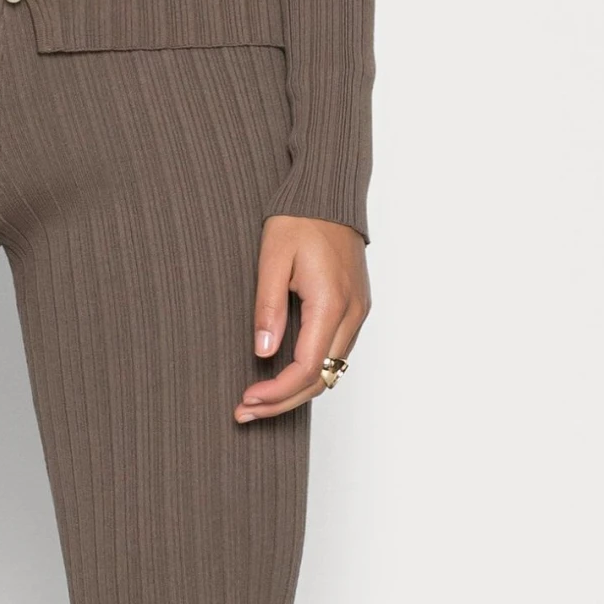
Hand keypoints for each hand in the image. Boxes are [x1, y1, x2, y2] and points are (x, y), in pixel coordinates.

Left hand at [235, 214, 369, 421]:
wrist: (328, 192)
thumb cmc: (298, 218)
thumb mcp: (273, 258)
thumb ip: (268, 307)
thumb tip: (264, 353)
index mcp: (331, 302)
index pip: (307, 367)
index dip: (276, 392)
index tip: (247, 399)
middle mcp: (352, 313)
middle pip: (322, 378)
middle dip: (283, 401)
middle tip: (246, 411)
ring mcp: (358, 311)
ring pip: (332, 369)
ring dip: (297, 389)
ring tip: (260, 398)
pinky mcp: (356, 306)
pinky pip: (337, 351)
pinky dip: (312, 369)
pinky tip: (284, 372)